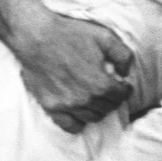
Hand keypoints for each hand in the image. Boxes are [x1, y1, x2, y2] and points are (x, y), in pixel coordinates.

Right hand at [0, 0, 133, 132]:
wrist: (36, 37)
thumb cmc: (70, 34)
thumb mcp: (104, 37)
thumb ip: (123, 55)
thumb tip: (125, 73)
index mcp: (101, 84)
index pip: (121, 96)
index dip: (125, 89)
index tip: (123, 86)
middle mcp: (86, 99)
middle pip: (108, 108)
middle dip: (112, 99)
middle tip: (109, 91)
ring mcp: (67, 105)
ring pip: (92, 117)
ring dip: (97, 109)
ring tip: (96, 99)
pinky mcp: (51, 107)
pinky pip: (70, 126)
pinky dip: (78, 122)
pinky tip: (80, 113)